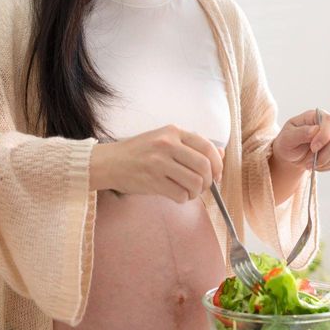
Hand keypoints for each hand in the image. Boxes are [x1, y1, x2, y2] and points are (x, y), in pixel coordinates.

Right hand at [90, 125, 223, 201]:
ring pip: (195, 182)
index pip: (207, 147)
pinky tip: (178, 195)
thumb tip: (220, 154)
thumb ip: (191, 145)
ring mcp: (159, 163)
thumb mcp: (164, 139)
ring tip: (190, 191)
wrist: (109, 162)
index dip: (218, 164)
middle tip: (203, 186)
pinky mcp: (152, 181)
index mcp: (173, 131)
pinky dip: (184, 198)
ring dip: (197, 192)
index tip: (217, 174)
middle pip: (204, 167)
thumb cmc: (139, 151)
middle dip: (209, 181)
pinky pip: (180, 194)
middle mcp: (167, 144)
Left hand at [271, 109, 329, 171]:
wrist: (289, 156)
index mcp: (316, 116)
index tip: (313, 148)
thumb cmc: (287, 143)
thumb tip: (315, 129)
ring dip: (323, 162)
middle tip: (308, 162)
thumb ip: (300, 133)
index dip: (324, 136)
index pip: (329, 121)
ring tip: (308, 164)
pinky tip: (314, 164)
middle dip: (323, 155)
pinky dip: (325, 167)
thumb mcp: (287, 138)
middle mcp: (328, 127)